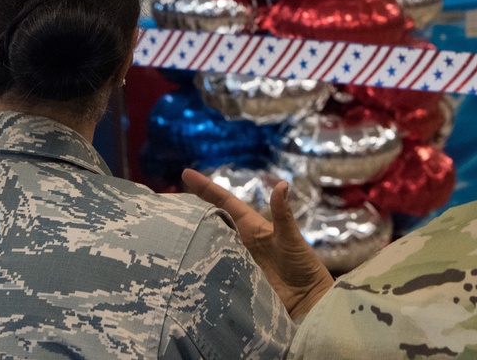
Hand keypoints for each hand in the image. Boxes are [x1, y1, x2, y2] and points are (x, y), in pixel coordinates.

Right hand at [181, 168, 333, 319]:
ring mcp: (234, 261)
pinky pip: (212, 271)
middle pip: (210, 222)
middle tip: (166, 203)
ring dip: (192, 238)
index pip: (224, 203)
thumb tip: (283, 184)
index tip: (186, 173)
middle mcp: (239, 242)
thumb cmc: (303, 267)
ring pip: (208, 245)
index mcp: (250, 227)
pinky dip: (198, 265)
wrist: (309, 303)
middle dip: (190, 211)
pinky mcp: (233, 282)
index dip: (206, 188)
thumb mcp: (290, 238)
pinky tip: (182, 263)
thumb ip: (282, 214)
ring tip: (167, 230)